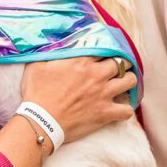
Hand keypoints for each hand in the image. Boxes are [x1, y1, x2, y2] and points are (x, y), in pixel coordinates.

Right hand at [21, 57, 135, 143]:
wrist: (40, 121)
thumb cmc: (36, 93)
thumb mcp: (37, 65)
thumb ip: (50, 52)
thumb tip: (54, 45)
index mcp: (81, 61)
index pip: (104, 47)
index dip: (105, 49)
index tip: (104, 53)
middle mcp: (97, 75)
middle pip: (122, 62)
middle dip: (122, 62)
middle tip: (117, 66)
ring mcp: (104, 94)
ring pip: (130, 81)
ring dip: (128, 80)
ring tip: (123, 83)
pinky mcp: (105, 113)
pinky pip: (127, 110)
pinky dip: (125, 109)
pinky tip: (120, 107)